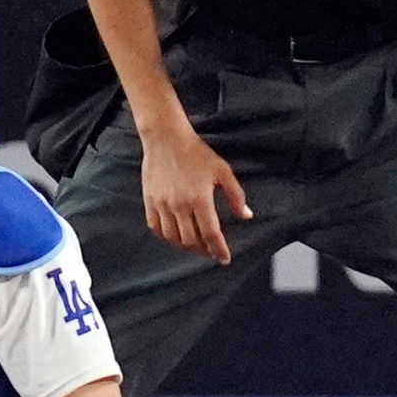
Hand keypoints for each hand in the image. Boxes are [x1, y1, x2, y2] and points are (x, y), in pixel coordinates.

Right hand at [139, 122, 249, 263]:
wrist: (166, 138)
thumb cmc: (196, 153)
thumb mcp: (222, 171)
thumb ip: (235, 195)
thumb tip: (246, 215)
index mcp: (200, 199)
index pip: (211, 233)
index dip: (219, 249)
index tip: (224, 258)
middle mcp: (179, 205)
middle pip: (191, 240)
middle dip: (204, 250)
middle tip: (211, 251)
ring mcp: (162, 205)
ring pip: (173, 237)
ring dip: (185, 246)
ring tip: (195, 246)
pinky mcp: (150, 201)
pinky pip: (156, 227)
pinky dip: (166, 236)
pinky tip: (175, 236)